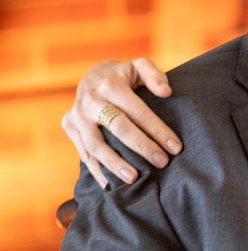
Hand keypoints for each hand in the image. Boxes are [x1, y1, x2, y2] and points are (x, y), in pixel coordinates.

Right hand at [61, 58, 180, 188]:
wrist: (91, 76)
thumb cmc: (123, 75)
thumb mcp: (139, 66)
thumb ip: (154, 75)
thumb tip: (166, 92)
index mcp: (111, 85)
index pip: (138, 111)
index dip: (158, 130)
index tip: (175, 147)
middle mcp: (91, 100)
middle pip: (119, 128)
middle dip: (142, 147)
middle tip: (162, 163)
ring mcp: (77, 116)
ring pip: (96, 145)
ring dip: (115, 164)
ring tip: (134, 179)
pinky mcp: (69, 127)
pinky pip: (84, 153)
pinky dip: (97, 171)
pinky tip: (110, 185)